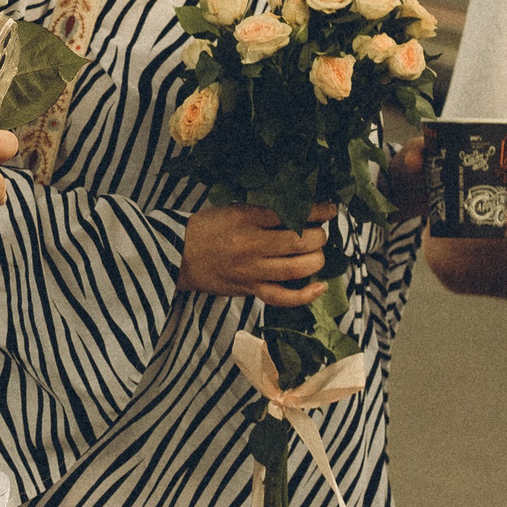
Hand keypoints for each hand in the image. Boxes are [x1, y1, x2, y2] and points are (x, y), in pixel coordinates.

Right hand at [179, 202, 335, 306]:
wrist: (176, 255)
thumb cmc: (206, 229)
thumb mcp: (232, 209)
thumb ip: (264, 210)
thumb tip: (301, 210)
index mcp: (246, 219)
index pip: (290, 213)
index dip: (318, 211)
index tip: (331, 209)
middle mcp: (251, 246)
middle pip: (300, 242)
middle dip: (319, 236)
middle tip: (318, 233)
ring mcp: (251, 271)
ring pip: (298, 268)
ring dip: (316, 260)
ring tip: (315, 253)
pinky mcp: (250, 290)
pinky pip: (283, 297)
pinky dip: (306, 295)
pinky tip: (320, 287)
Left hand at [388, 124, 506, 227]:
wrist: (405, 189)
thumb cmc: (415, 161)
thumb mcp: (413, 152)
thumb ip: (415, 154)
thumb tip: (414, 162)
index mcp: (476, 142)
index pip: (505, 134)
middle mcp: (486, 163)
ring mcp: (483, 185)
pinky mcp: (477, 205)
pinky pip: (495, 213)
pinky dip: (503, 218)